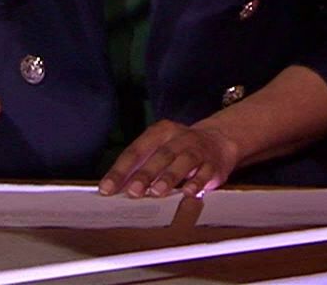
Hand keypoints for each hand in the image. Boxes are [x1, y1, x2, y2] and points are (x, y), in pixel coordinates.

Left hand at [100, 120, 240, 198]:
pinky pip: (205, 173)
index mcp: (160, 132)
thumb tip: (115, 189)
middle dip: (145, 174)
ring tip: (157, 192)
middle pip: (160, 155)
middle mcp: (179, 138)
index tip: (107, 188)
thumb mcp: (158, 149)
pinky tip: (188, 193)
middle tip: (132, 191)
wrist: (219, 140)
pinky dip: (197, 183)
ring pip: (183, 162)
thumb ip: (139, 166)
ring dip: (170, 177)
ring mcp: (198, 150)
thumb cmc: (179, 149)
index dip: (121, 170)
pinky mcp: (214, 164)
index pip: (136, 150)